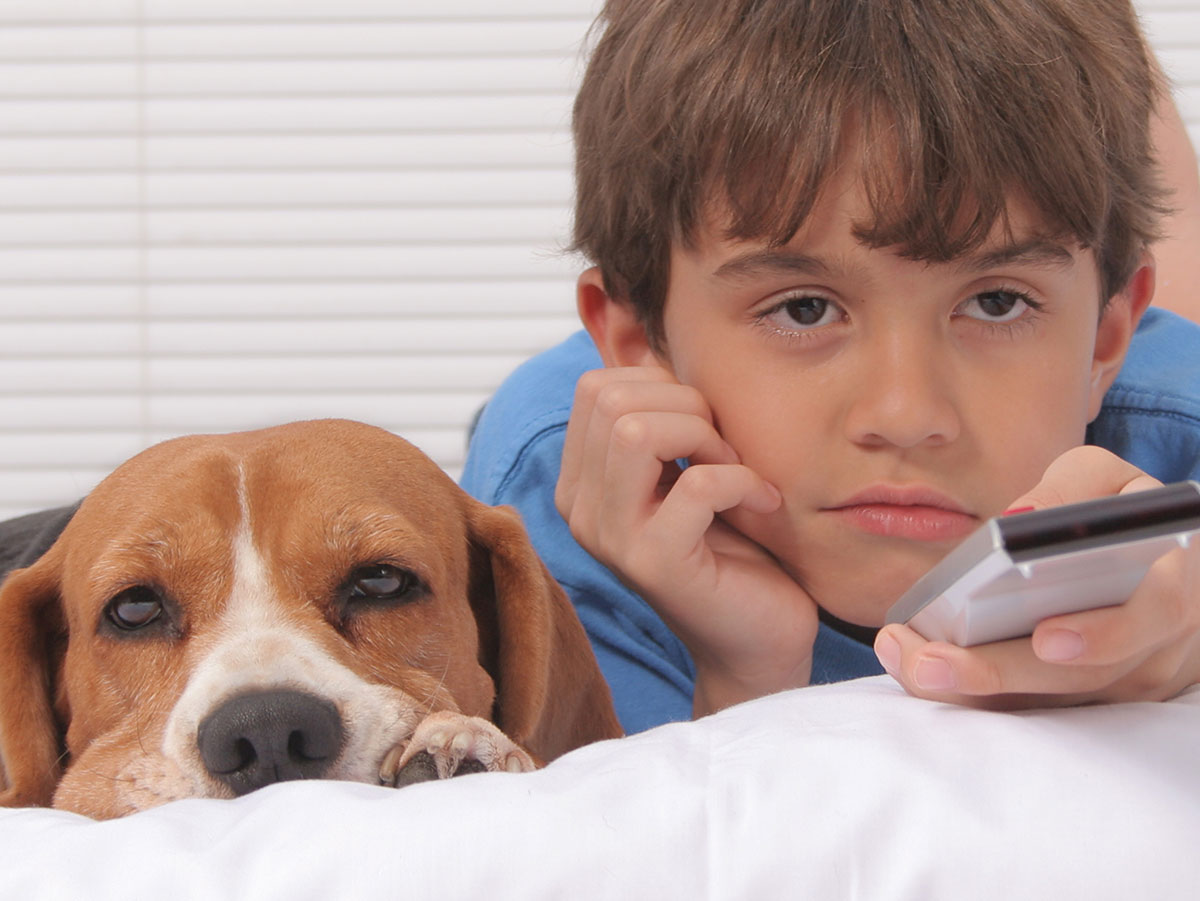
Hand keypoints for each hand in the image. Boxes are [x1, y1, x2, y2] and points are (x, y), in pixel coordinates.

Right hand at [556, 366, 819, 716]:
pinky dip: (744, 480)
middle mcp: (579, 509)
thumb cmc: (733, 547)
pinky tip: (765, 504)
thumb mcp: (689, 466)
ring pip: (635, 431)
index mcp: (582, 480)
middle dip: (686, 407)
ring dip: (707, 438)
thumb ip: (664, 416)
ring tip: (739, 472)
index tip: (705, 430)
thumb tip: (651, 339)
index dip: (662, 388)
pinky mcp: (653, 564)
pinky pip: (697, 484)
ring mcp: (610, 539)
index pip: (595, 385)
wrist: (761, 637)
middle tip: (726, 451)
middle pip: (610, 398)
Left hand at [874, 446, 1199, 706]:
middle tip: (929, 664)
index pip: (1159, 613)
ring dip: (972, 690)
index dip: (1106, 633)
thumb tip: (1018, 524)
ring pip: (1051, 702)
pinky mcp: (1087, 700)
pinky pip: (1032, 709)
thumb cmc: (1121, 511)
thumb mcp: (1103, 480)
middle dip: (1001, 674)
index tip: (1045, 638)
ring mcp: (1127, 681)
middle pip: (1085, 677)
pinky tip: (916, 670)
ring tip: (907, 663)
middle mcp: (1160, 645)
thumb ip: (1069, 490)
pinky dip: (973, 694)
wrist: (1153, 562)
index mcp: (1177, 580)